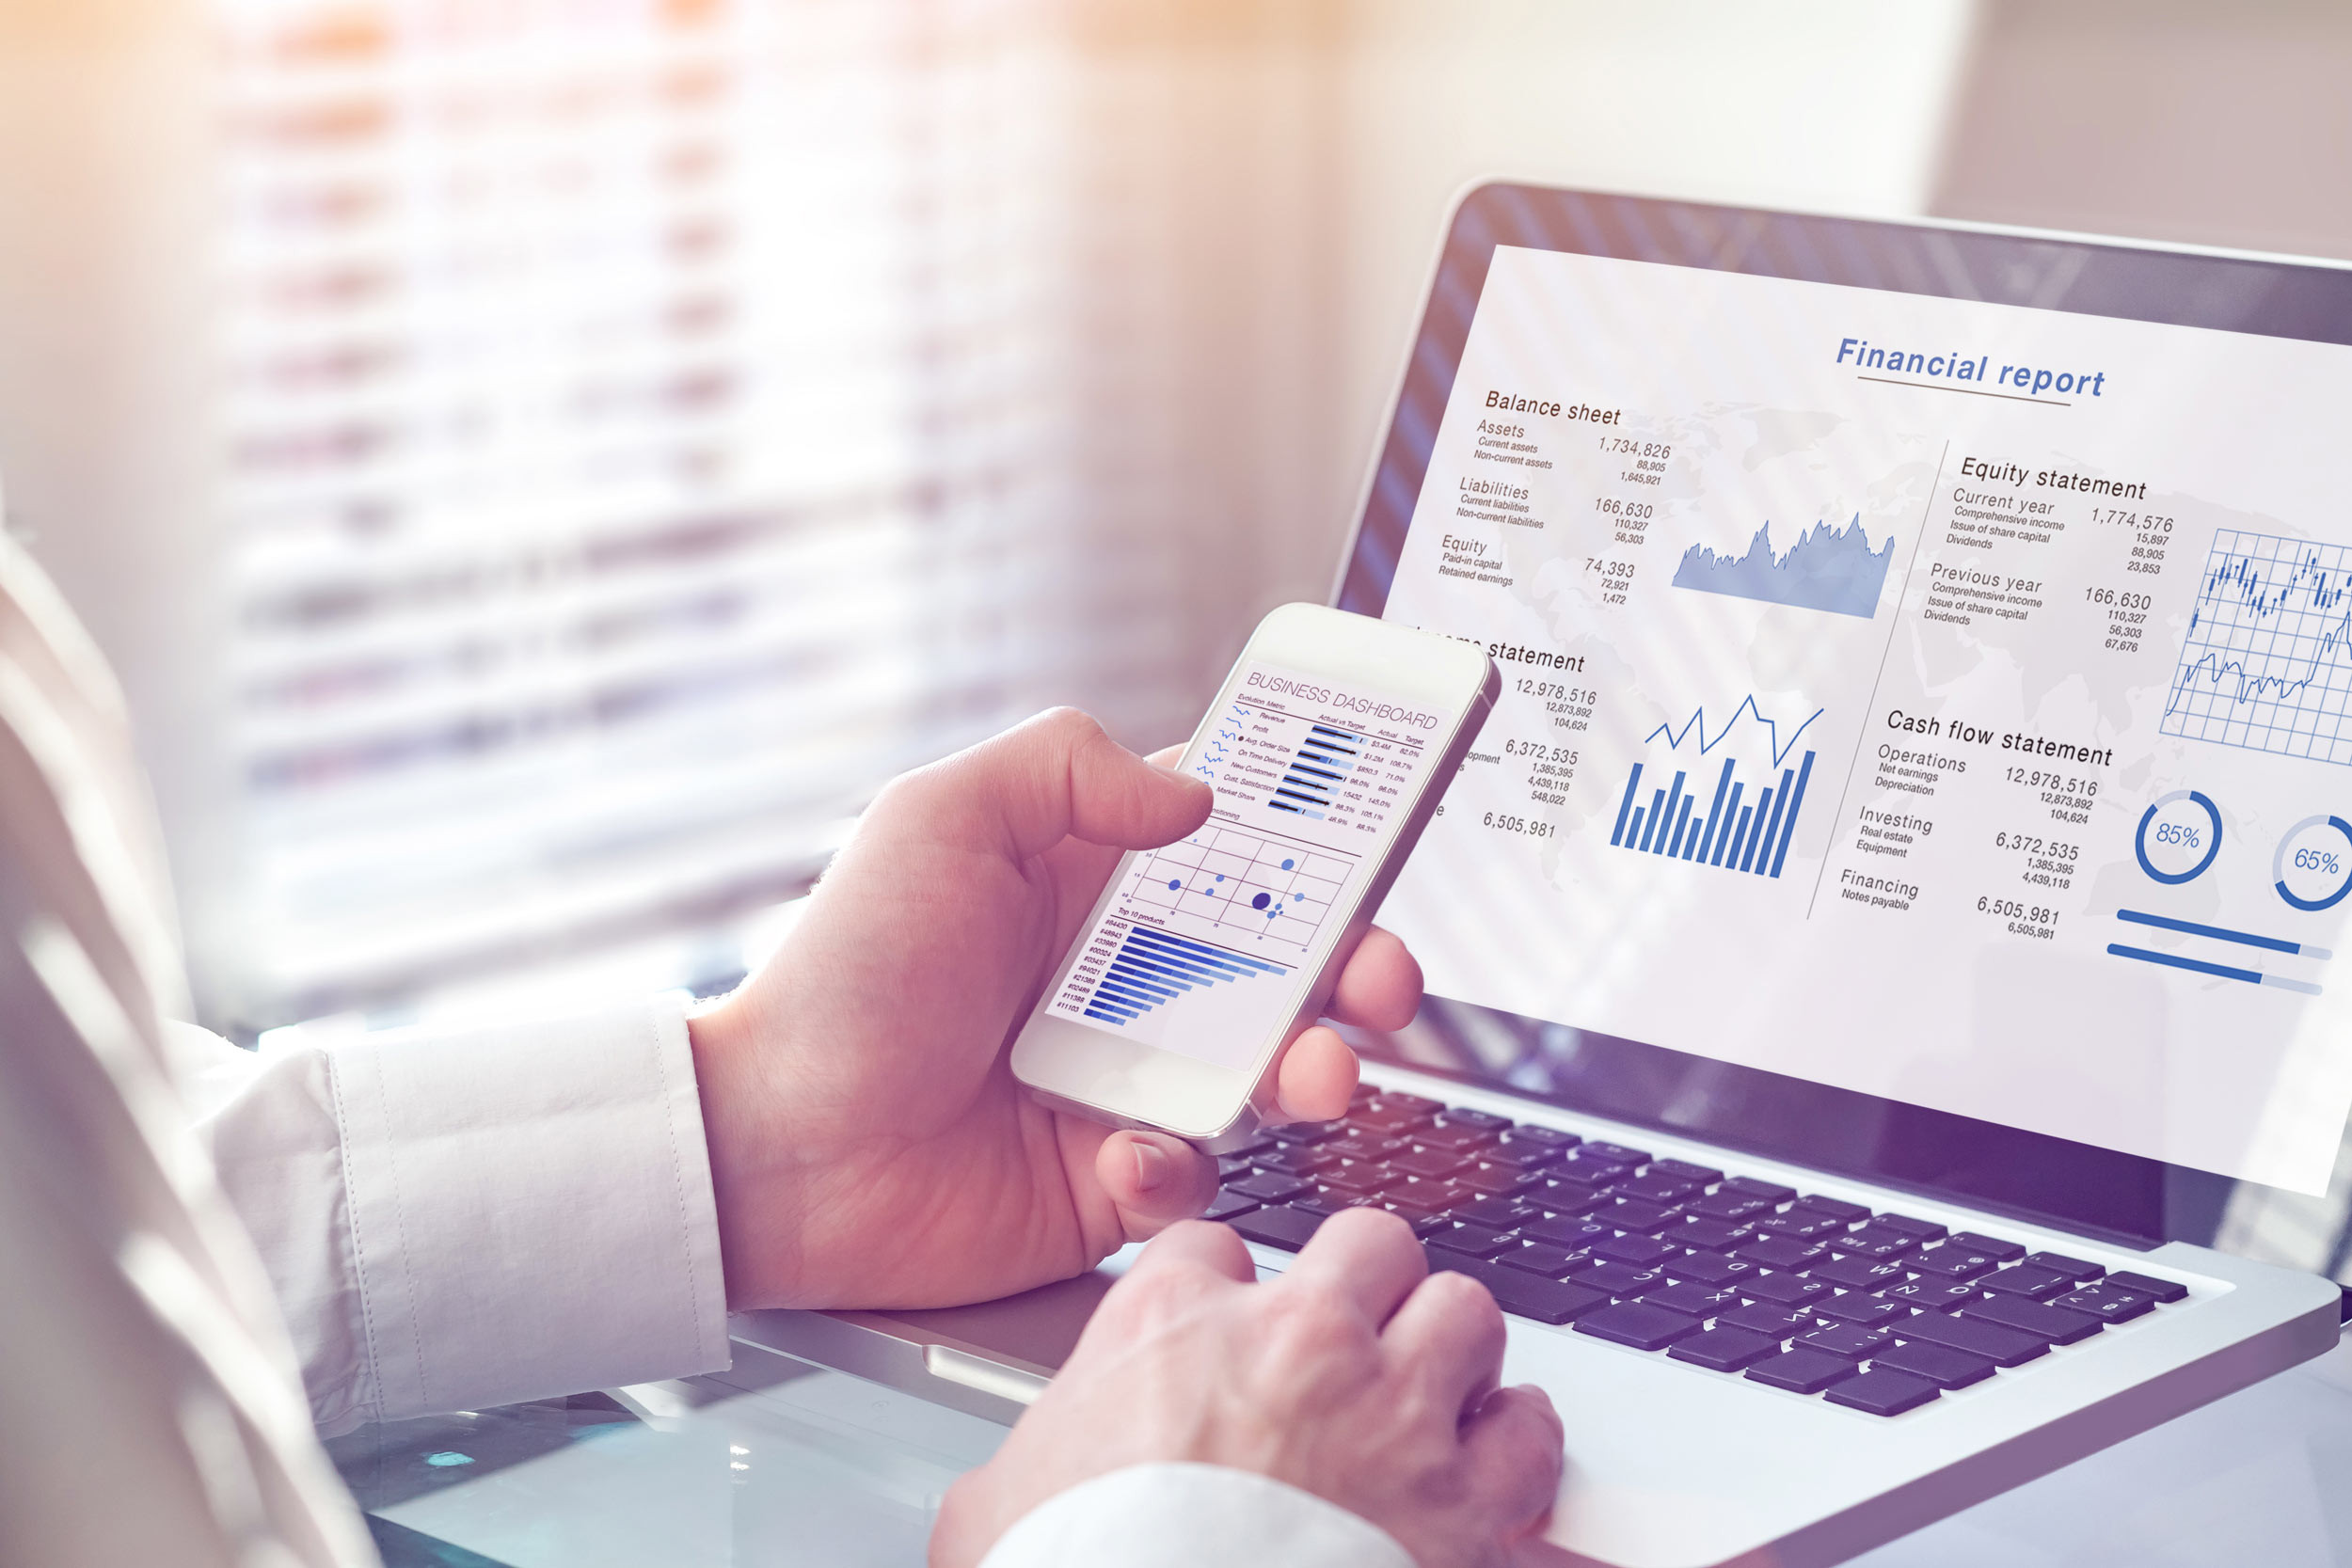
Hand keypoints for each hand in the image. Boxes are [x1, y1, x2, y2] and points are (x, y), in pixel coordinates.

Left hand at [685, 708, 1423, 1308]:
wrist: (778, 1152)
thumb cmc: (845, 978)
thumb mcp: (939, 820)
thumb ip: (1066, 768)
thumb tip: (1198, 793)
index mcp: (1091, 881)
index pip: (1234, 840)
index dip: (1313, 834)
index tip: (1374, 830)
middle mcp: (1125, 976)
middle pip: (1286, 958)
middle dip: (1357, 963)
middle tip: (1382, 979)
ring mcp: (1126, 1077)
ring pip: (1267, 1069)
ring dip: (1312, 1068)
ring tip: (1313, 1077)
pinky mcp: (1112, 1177)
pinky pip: (1195, 1174)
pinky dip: (1180, 1167)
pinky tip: (1128, 1156)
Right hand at [930, 1207, 1563, 1567]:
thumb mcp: (1002, 1500)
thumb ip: (1043, 1447)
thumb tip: (1031, 1473)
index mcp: (1172, 1324)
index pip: (1216, 1244)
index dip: (1226, 1290)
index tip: (1232, 1329)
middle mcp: (1294, 1343)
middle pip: (1367, 1242)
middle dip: (1365, 1285)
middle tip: (1352, 1335)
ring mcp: (1388, 1413)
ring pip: (1464, 1309)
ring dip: (1450, 1348)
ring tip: (1430, 1389)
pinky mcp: (1461, 1504)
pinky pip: (1528, 1430)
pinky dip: (1517, 1442)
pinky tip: (1491, 1460)